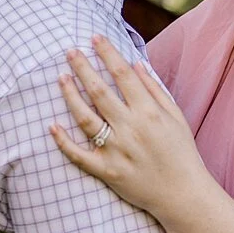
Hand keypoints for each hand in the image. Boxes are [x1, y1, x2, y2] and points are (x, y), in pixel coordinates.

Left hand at [50, 36, 210, 218]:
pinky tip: (51, 125)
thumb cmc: (181, 153)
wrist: (182, 194)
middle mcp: (131, 129)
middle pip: (99, 92)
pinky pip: (79, 155)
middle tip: (69, 51)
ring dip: (70, 96)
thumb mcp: (176, 117)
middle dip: (83, 68)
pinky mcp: (106, 171)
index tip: (95, 38)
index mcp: (149, 113)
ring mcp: (116, 150)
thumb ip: (155, 90)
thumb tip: (136, 65)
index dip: (108, 54)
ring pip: (85, 118)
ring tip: (60, 78)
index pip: (123, 75)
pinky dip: (63, 141)